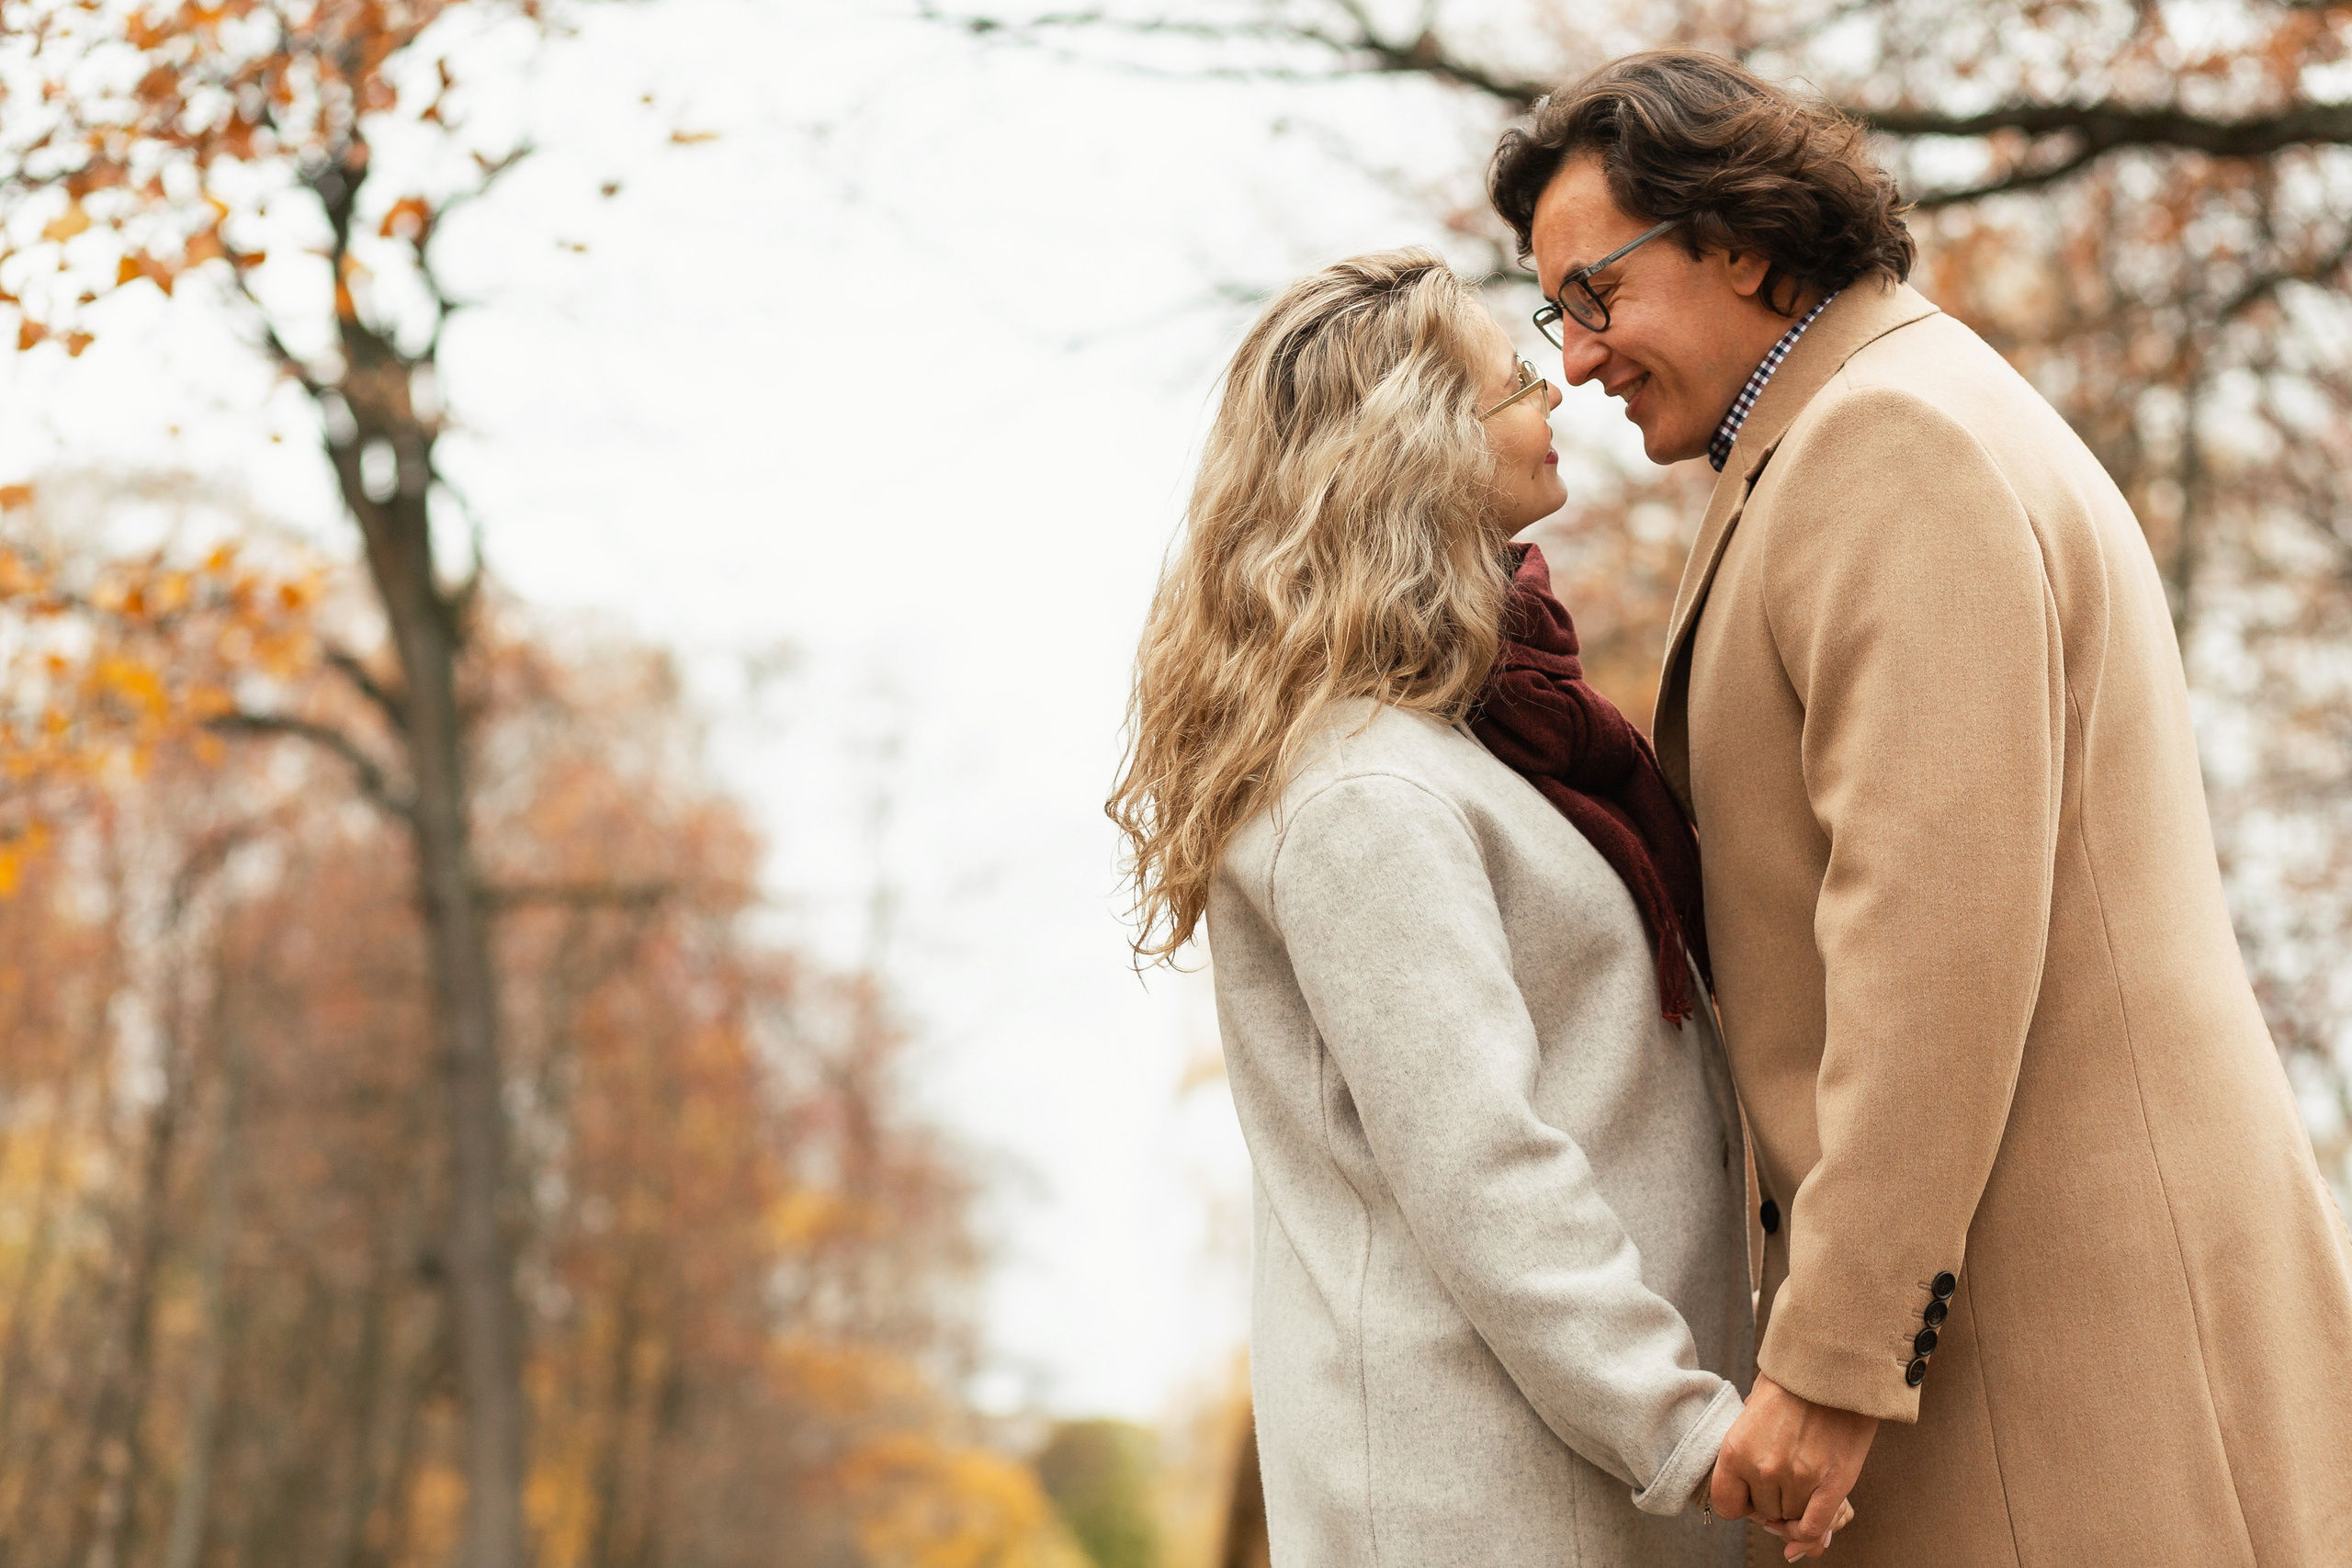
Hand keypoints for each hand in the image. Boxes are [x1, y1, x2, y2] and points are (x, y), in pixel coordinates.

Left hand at [1710, 1373, 1877, 1560]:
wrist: (1833, 1364)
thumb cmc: (1790, 1382)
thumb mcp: (1752, 1408)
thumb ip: (1745, 1447)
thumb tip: (1745, 1481)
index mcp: (1736, 1448)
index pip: (1726, 1505)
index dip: (1739, 1504)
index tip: (1750, 1495)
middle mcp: (1764, 1468)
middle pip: (1764, 1511)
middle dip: (1772, 1501)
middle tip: (1783, 1478)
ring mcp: (1799, 1477)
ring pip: (1791, 1516)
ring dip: (1794, 1507)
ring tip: (1801, 1481)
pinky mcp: (1834, 1483)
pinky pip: (1815, 1526)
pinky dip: (1809, 1533)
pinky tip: (1806, 1524)